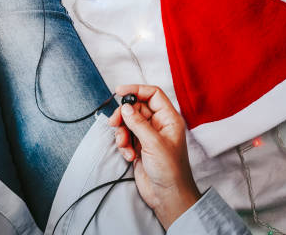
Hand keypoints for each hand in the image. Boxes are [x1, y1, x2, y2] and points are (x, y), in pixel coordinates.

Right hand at [108, 85, 200, 229]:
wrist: (168, 196)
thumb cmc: (171, 171)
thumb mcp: (154, 143)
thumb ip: (138, 123)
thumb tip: (126, 107)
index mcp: (169, 119)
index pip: (153, 94)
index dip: (137, 89)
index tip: (120, 91)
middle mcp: (159, 125)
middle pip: (136, 108)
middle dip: (124, 116)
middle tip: (114, 123)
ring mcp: (148, 136)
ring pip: (129, 123)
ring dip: (122, 133)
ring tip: (125, 146)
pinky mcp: (140, 147)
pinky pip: (126, 137)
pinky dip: (124, 145)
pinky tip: (130, 156)